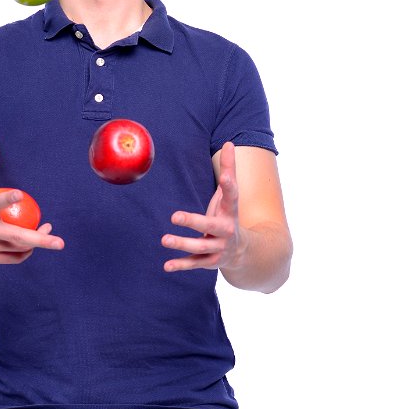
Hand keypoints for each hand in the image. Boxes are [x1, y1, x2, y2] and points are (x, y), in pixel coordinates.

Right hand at [0, 136, 64, 263]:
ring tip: (49, 232)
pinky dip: (25, 253)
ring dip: (37, 243)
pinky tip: (33, 245)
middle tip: (59, 241)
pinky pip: (12, 258)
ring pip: (18, 248)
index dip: (6, 199)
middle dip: (39, 239)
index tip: (19, 194)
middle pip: (15, 235)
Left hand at [162, 142, 244, 272]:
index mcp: (231, 212)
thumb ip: (229, 170)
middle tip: (174, 216)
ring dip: (182, 244)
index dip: (230, 186)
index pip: (232, 197)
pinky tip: (166, 266)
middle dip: (194, 222)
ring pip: (200, 247)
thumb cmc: (229, 216)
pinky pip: (194, 264)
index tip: (225, 177)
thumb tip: (230, 142)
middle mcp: (226, 231)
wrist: (244, 252)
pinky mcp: (209, 262)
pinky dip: (181, 265)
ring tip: (164, 239)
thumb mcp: (230, 196)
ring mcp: (218, 248)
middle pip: (210, 226)